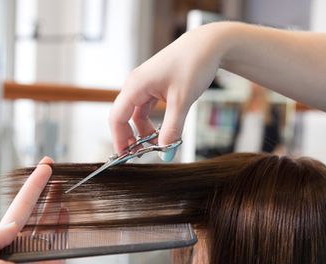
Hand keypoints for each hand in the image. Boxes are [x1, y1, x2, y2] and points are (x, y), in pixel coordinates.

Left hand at [0, 157, 68, 263]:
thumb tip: (10, 223)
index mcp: (2, 245)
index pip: (18, 209)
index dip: (31, 187)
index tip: (42, 169)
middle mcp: (21, 245)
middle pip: (33, 209)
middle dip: (41, 188)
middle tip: (50, 167)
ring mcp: (40, 252)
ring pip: (48, 218)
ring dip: (54, 200)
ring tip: (62, 183)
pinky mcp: (57, 261)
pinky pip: (62, 234)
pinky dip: (64, 220)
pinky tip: (66, 208)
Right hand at [109, 24, 226, 155]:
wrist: (208, 45)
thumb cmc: (193, 65)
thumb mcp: (182, 101)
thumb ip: (172, 129)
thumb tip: (166, 154)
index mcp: (135, 85)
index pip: (117, 117)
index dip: (119, 139)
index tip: (125, 157)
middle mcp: (135, 84)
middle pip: (124, 117)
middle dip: (130, 137)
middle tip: (142, 156)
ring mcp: (144, 85)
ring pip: (136, 114)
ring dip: (143, 131)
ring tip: (157, 146)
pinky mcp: (155, 86)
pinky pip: (146, 109)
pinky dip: (152, 122)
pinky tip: (162, 132)